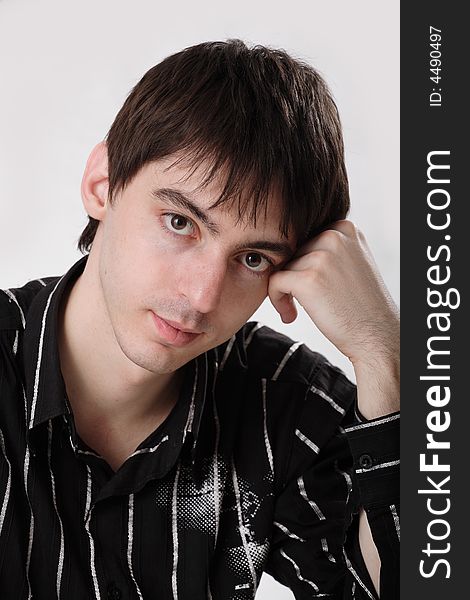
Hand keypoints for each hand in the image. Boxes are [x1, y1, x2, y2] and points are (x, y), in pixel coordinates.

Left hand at [267, 219, 398, 367]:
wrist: (376, 336)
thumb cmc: (361, 305)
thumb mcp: (352, 262)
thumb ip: (328, 249)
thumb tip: (287, 246)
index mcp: (346, 229)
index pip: (306, 239)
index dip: (303, 264)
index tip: (308, 286)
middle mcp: (335, 236)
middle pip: (293, 252)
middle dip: (293, 278)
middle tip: (302, 303)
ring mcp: (322, 256)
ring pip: (283, 267)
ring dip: (285, 291)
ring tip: (297, 311)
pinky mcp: (308, 278)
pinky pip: (275, 281)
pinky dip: (276, 299)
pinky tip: (290, 316)